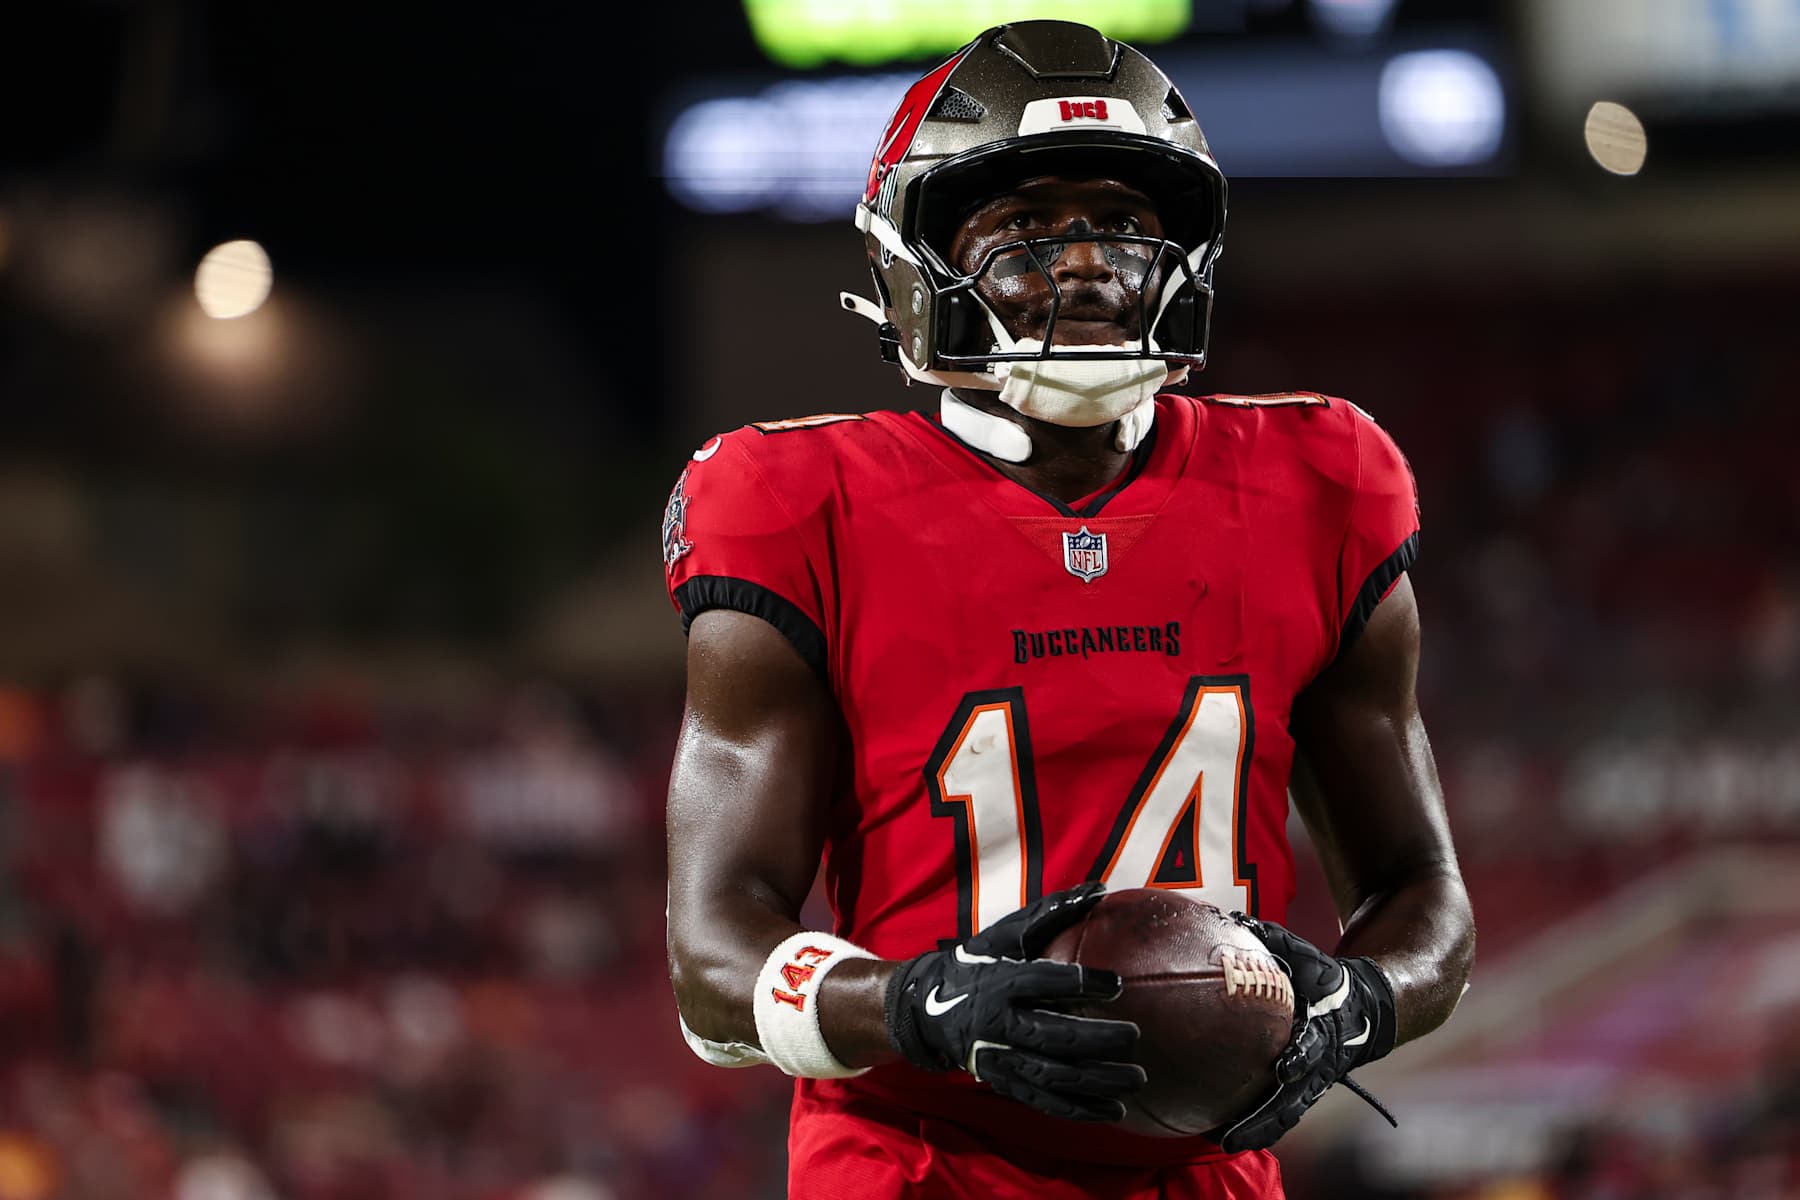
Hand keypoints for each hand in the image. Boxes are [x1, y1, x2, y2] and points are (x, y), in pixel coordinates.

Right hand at [884, 881, 1144, 1121]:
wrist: (927, 1008)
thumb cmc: (977, 964)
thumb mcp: (1005, 935)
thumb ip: (1050, 913)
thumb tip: (1099, 889)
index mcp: (1002, 981)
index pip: (1044, 982)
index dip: (1081, 983)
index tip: (1117, 984)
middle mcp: (1000, 1022)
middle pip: (1054, 1035)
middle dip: (1098, 1040)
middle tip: (1134, 1037)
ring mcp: (1001, 1057)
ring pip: (1054, 1075)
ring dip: (1097, 1080)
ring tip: (1136, 1078)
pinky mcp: (1003, 1081)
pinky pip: (1043, 1101)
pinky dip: (1079, 1110)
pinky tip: (1112, 1111)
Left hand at [1219, 914, 1398, 1151]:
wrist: (1366, 1007)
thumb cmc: (1326, 977)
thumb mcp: (1307, 956)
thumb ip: (1271, 939)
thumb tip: (1229, 918)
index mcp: (1323, 1030)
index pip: (1313, 1045)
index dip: (1300, 1056)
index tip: (1284, 1066)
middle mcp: (1320, 1063)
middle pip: (1294, 1097)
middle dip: (1267, 1117)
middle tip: (1234, 1134)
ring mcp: (1314, 1082)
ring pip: (1286, 1113)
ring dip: (1257, 1129)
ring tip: (1223, 1143)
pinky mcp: (1304, 1090)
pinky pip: (1280, 1112)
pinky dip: (1258, 1125)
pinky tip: (1223, 1133)